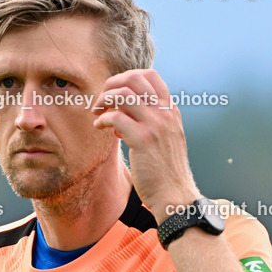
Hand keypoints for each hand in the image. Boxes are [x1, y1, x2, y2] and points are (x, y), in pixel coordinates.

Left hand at [92, 69, 199, 221]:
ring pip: (123, 94)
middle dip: (112, 84)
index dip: (126, 79)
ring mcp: (155, 125)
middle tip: (101, 99)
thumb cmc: (165, 171)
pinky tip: (99, 128)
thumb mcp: (165, 139)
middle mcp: (164, 113)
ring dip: (104, 100)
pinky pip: (115, 118)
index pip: (150, 76)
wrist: (175, 195)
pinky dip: (102, 119)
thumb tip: (125, 111)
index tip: (115, 93)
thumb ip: (151, 122)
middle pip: (135, 78)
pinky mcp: (142, 140)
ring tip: (97, 112)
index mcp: (170, 110)